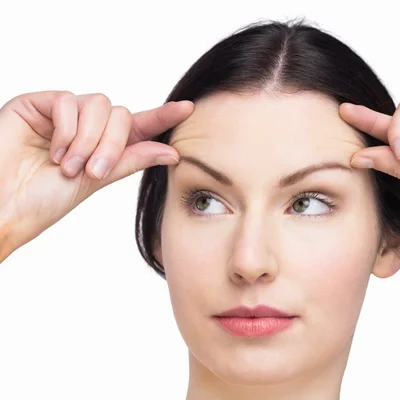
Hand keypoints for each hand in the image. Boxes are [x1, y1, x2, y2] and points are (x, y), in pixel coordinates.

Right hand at [0, 90, 192, 253]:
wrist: (6, 206)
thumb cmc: (45, 199)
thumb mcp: (98, 179)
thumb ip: (132, 159)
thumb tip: (172, 151)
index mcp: (101, 144)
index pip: (138, 125)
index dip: (162, 116)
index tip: (189, 108)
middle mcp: (84, 126)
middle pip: (121, 114)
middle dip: (111, 144)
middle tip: (92, 171)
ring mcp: (61, 113)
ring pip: (99, 105)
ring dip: (88, 140)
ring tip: (68, 166)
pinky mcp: (37, 103)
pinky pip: (68, 101)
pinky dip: (66, 129)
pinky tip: (53, 150)